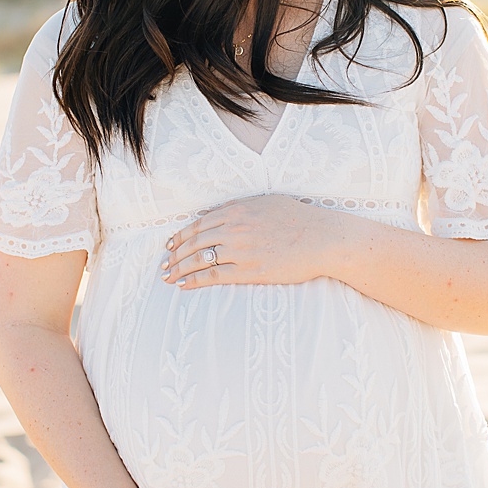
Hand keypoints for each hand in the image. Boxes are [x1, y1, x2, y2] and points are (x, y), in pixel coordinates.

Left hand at [162, 195, 332, 288]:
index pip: (199, 224)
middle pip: (194, 242)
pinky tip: (184, 285)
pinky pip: (214, 276)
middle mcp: (235, 229)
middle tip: (164, 264)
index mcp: (237, 210)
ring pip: (199, 259)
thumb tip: (219, 212)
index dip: (180, 236)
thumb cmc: (300, 220)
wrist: (323, 239)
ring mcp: (241, 251)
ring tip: (168, 276)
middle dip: (175, 254)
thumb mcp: (268, 203)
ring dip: (180, 269)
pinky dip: (195, 280)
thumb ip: (241, 207)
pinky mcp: (250, 271)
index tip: (170, 245)